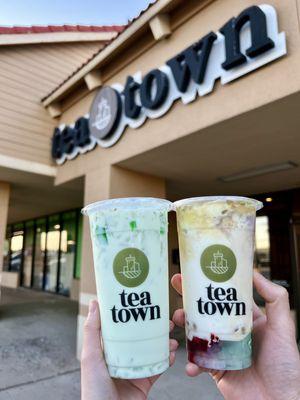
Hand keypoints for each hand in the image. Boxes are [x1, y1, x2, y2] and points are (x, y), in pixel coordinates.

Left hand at [81, 300, 177, 399]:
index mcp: (108, 350)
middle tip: (166, 320)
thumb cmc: (94, 391)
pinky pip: (158, 368)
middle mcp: (122, 358)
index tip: (145, 303)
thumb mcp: (91, 357)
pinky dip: (167, 360)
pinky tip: (173, 354)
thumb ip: (93, 331)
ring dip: (164, 343)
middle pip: (141, 338)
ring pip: (152, 351)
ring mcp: (134, 370)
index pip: (122, 327)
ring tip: (172, 338)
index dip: (134, 315)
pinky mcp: (144, 383)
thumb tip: (95, 303)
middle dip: (154, 328)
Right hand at [171, 271, 299, 399]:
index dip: (212, 283)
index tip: (198, 270)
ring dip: (185, 325)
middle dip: (191, 297)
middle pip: (207, 311)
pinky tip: (189, 363)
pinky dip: (191, 362)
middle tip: (177, 284)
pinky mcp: (216, 369)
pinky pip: (198, 362)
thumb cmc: (286, 366)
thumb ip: (275, 299)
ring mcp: (223, 351)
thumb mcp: (283, 328)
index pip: (226, 296)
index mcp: (247, 320)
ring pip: (198, 333)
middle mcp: (232, 333)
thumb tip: (255, 273)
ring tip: (177, 318)